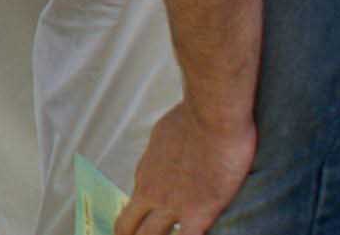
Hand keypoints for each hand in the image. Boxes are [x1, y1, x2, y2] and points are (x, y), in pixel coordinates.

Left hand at [114, 103, 255, 234]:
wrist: (212, 117)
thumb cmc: (192, 118)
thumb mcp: (163, 135)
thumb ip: (162, 154)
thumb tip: (169, 155)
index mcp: (144, 174)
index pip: (131, 208)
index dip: (136, 223)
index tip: (142, 230)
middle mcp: (150, 192)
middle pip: (127, 229)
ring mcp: (172, 205)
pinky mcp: (198, 213)